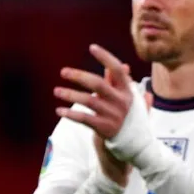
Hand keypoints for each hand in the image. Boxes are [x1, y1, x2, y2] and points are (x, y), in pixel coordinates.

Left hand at [54, 44, 151, 182]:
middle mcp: (121, 102)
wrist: (137, 146)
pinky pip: (84, 119)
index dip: (106, 57)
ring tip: (56, 91)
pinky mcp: (104, 128)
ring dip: (70, 95)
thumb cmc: (133, 119)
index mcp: (128, 92)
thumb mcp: (133, 100)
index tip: (92, 47)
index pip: (118, 70)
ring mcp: (112, 115)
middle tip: (64, 71)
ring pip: (88, 101)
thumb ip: (126, 84)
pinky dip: (71, 114)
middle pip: (98, 84)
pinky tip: (59, 110)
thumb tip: (124, 66)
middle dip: (79, 76)